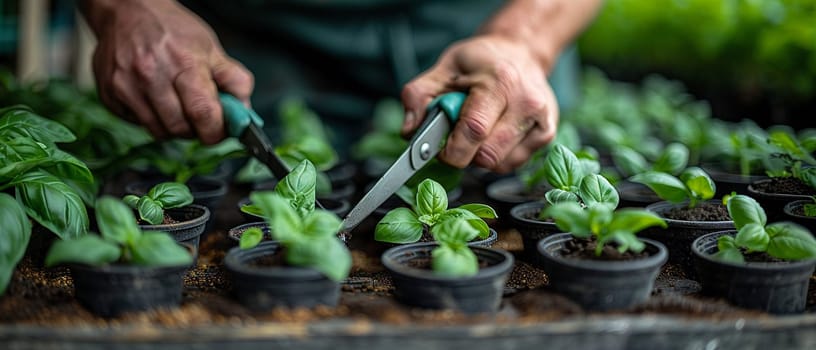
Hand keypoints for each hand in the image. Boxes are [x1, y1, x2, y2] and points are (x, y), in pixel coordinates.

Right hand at [84, 0, 252, 143]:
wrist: (127, 10)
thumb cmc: (173, 30)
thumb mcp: (211, 48)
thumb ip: (234, 80)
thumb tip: (245, 113)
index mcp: (184, 63)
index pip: (204, 113)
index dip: (216, 132)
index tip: (220, 132)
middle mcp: (151, 75)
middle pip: (180, 129)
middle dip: (196, 131)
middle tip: (199, 120)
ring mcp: (126, 86)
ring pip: (158, 131)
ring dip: (174, 129)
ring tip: (178, 109)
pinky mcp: (109, 94)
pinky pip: (137, 124)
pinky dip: (151, 120)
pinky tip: (155, 101)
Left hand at [401, 35, 557, 172]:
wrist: (521, 52)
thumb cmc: (480, 62)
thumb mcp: (443, 68)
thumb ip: (419, 96)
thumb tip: (409, 131)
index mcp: (500, 82)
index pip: (473, 131)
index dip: (451, 149)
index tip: (439, 149)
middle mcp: (527, 102)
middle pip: (487, 156)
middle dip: (463, 154)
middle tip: (457, 134)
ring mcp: (542, 120)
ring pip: (499, 164)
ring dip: (479, 155)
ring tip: (478, 128)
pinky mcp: (547, 134)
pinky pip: (512, 164)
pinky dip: (496, 156)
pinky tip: (494, 133)